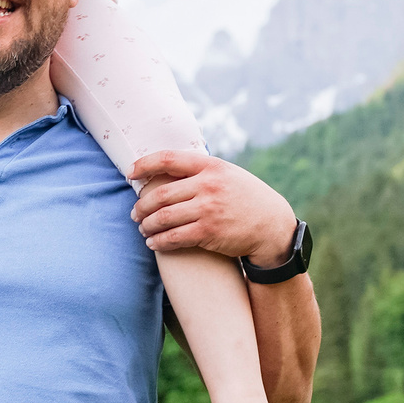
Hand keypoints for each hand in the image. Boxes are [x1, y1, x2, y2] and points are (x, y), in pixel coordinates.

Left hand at [129, 151, 298, 262]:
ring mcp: (208, 209)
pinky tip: (153, 243)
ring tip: (143, 228)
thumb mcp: (229, 174)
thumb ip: (202, 171)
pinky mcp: (208, 232)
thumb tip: (168, 168)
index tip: (131, 173)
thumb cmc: (247, 198)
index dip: (145, 164)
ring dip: (147, 225)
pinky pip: (174, 237)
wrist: (272, 226)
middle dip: (142, 206)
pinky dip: (159, 241)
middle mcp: (208, 185)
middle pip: (161, 194)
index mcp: (211, 166)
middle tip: (135, 213)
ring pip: (164, 217)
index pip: (169, 159)